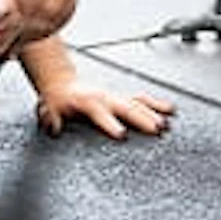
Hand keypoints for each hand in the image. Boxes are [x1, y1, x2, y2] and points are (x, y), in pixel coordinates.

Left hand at [36, 83, 178, 139]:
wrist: (63, 84)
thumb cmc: (59, 101)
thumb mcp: (50, 110)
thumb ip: (52, 120)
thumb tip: (54, 127)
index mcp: (87, 102)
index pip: (100, 113)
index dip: (111, 123)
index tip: (122, 135)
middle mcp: (105, 97)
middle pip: (126, 107)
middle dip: (142, 118)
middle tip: (156, 129)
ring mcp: (115, 96)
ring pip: (137, 102)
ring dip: (153, 112)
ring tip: (166, 124)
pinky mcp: (121, 97)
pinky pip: (141, 99)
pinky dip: (156, 104)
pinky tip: (170, 110)